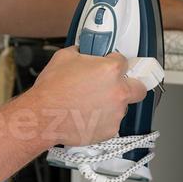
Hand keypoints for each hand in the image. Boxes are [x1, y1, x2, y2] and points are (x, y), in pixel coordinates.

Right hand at [29, 48, 146, 147]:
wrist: (43, 116)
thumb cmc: (52, 89)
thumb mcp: (64, 57)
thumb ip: (82, 52)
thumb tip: (84, 52)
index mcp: (110, 70)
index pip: (124, 61)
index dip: (114, 62)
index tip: (110, 65)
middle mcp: (118, 91)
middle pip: (139, 87)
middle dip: (131, 85)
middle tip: (117, 85)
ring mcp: (116, 112)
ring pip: (123, 106)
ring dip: (111, 103)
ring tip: (90, 103)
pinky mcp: (110, 129)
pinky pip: (112, 121)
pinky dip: (103, 119)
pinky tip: (87, 115)